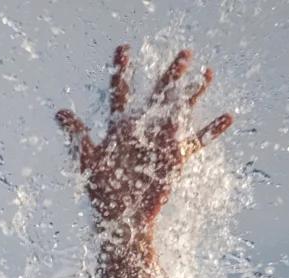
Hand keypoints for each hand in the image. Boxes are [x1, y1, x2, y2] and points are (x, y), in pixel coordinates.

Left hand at [55, 46, 232, 223]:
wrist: (121, 216)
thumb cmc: (103, 190)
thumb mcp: (89, 160)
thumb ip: (79, 134)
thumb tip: (59, 112)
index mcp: (120, 128)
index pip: (120, 93)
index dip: (121, 71)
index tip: (124, 48)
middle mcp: (142, 131)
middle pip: (158, 96)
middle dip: (170, 75)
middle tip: (185, 53)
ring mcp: (160, 142)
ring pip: (181, 111)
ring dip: (195, 93)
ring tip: (208, 73)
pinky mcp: (174, 158)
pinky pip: (196, 142)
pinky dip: (211, 131)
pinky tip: (228, 117)